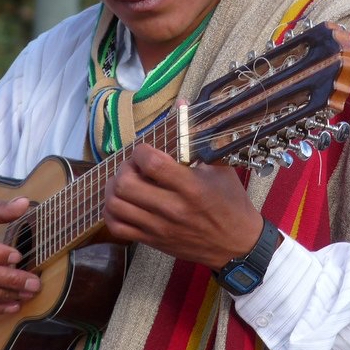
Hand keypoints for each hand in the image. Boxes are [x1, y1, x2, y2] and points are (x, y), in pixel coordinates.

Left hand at [103, 144, 263, 269]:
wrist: (237, 245)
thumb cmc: (232, 203)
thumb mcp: (221, 170)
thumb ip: (199, 141)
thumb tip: (181, 104)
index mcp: (191, 187)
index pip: (151, 163)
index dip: (141, 151)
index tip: (148, 151)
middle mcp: (172, 208)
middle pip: (125, 185)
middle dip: (124, 168)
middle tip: (135, 167)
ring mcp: (160, 227)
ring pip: (115, 205)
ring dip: (114, 188)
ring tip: (127, 182)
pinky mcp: (153, 241)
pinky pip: (117, 228)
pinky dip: (112, 212)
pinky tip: (123, 202)